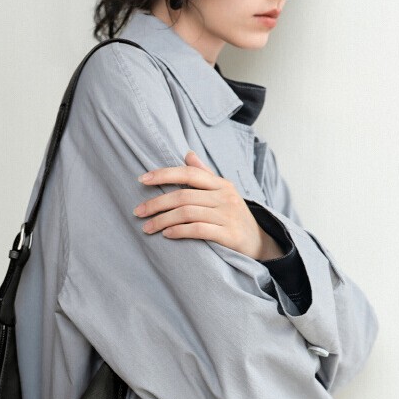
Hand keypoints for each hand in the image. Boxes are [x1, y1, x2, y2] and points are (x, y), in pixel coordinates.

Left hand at [133, 150, 284, 260]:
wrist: (260, 243)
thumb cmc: (234, 217)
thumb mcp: (223, 193)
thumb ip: (205, 175)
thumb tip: (188, 154)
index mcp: (221, 184)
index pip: (189, 173)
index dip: (164, 174)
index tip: (142, 180)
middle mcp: (225, 197)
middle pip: (183, 195)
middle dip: (156, 203)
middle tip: (138, 212)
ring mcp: (228, 215)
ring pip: (187, 213)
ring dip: (162, 220)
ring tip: (147, 227)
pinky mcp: (229, 235)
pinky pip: (198, 230)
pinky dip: (179, 231)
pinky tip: (166, 234)